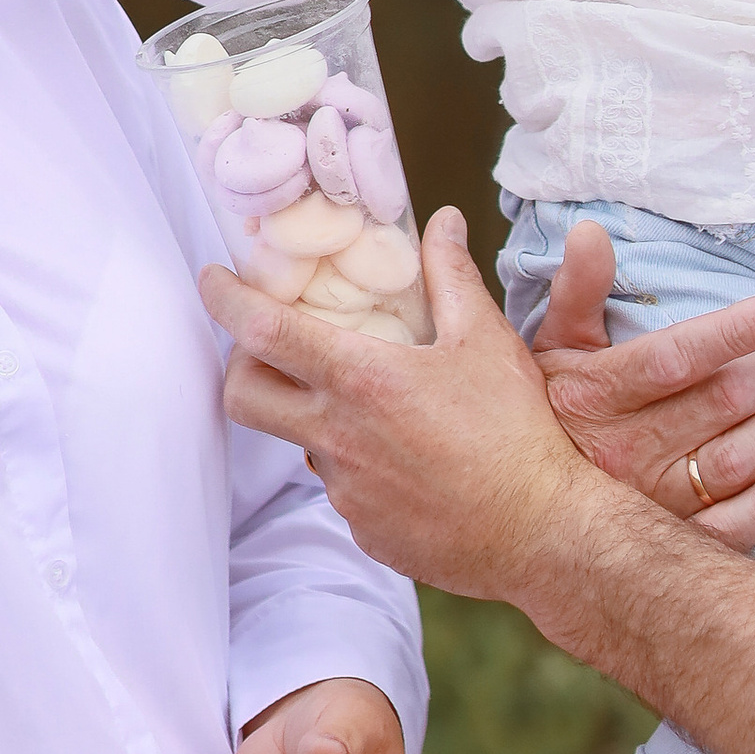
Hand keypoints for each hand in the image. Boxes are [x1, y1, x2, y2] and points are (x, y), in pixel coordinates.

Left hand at [209, 211, 610, 612]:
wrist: (544, 531)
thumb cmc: (518, 432)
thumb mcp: (486, 340)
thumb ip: (451, 276)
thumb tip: (443, 222)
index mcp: (362, 380)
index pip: (263, 331)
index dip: (224, 300)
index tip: (211, 280)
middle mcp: (338, 438)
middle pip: (244, 396)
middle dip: (239, 364)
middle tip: (266, 346)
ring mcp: (346, 490)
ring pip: (300, 442)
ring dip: (313, 415)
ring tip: (368, 401)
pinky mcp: (364, 529)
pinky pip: (341, 487)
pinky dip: (355, 462)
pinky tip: (404, 455)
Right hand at [533, 217, 754, 553]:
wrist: (517, 506)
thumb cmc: (545, 412)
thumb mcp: (550, 347)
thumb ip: (576, 290)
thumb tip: (591, 230)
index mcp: (596, 395)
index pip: (676, 356)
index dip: (735, 333)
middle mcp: (623, 450)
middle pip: (719, 404)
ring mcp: (647, 502)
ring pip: (734, 461)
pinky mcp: (664, 541)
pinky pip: (727, 528)